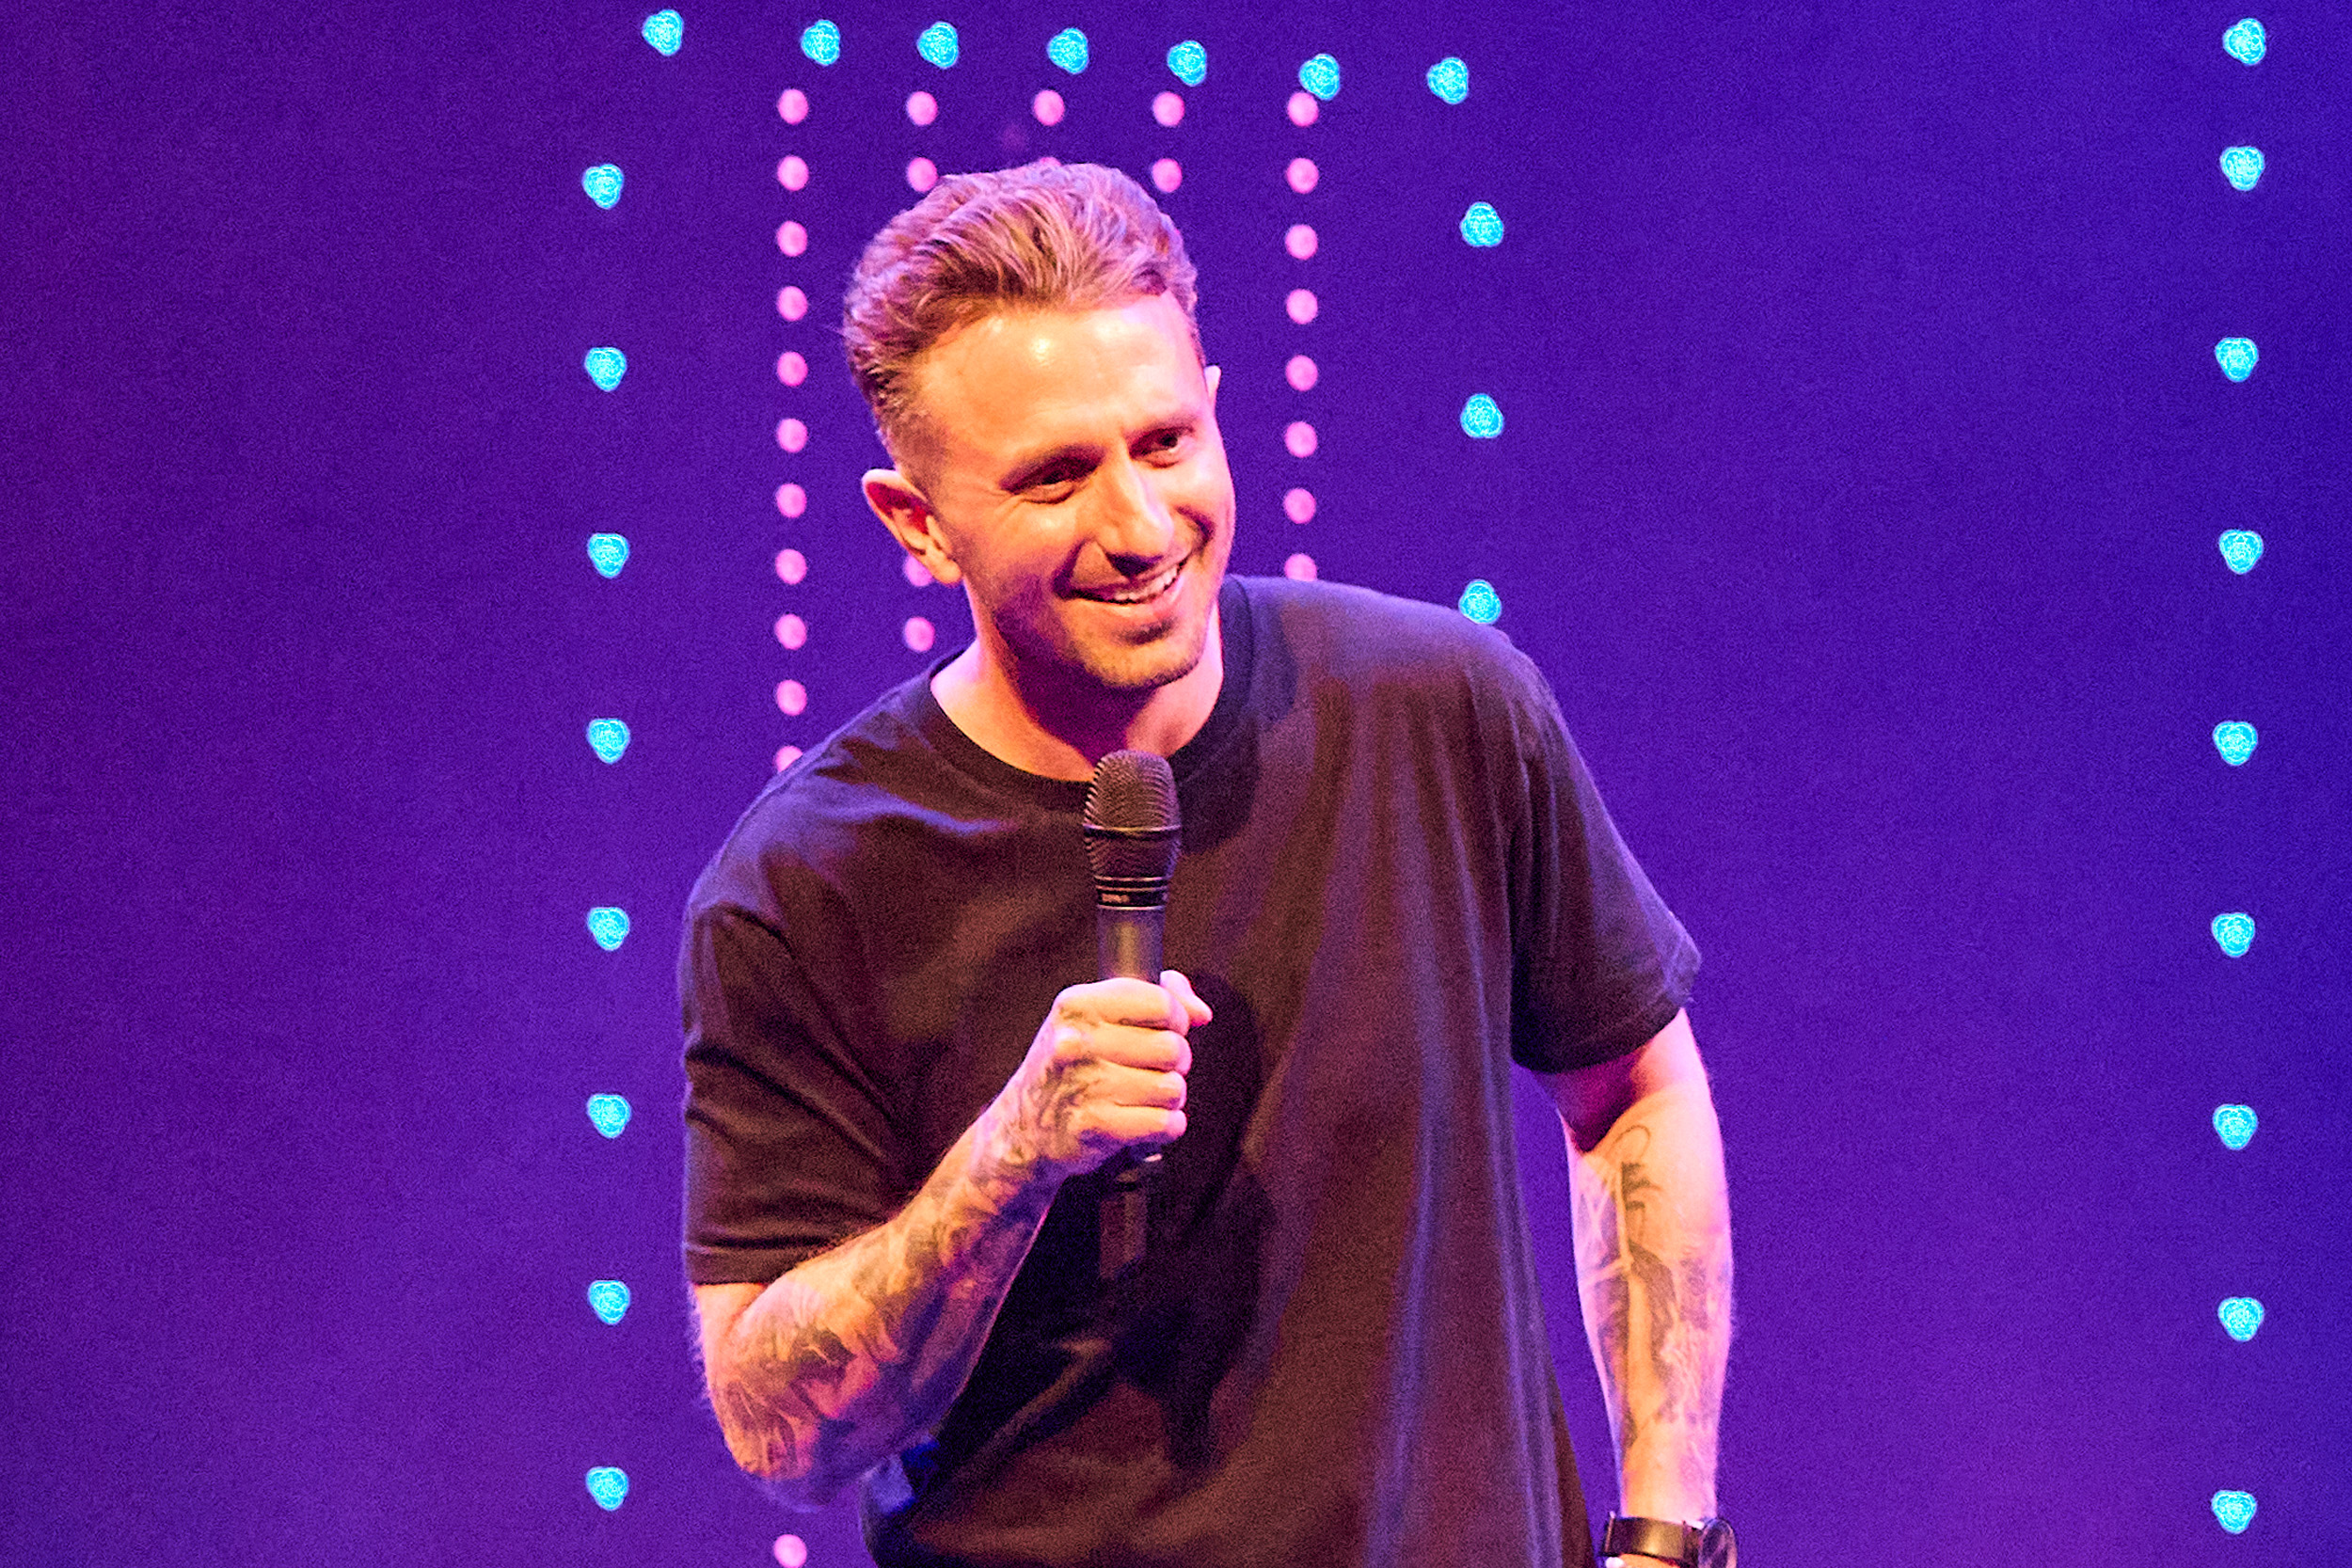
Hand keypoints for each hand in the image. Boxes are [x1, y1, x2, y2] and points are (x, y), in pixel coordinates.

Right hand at [982, 970, 1209, 1187]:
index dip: (1175, 1018)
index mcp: (1076, 1005)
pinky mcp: (1093, 1128)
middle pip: (1171, 1047)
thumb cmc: (1072, 1066)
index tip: (1167, 1029)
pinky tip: (1148, 1122)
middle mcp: (1075, 1042)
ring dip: (1170, 1097)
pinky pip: (1164, 1124)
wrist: (1023, 1127)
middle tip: (1154, 1070)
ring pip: (1171, 1088)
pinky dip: (1167, 1126)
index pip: (1159, 1002)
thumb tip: (1201, 1012)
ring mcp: (1082, 1086)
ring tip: (1146, 1097)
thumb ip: (1155, 998)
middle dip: (1175, 1062)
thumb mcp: (1095, 1018)